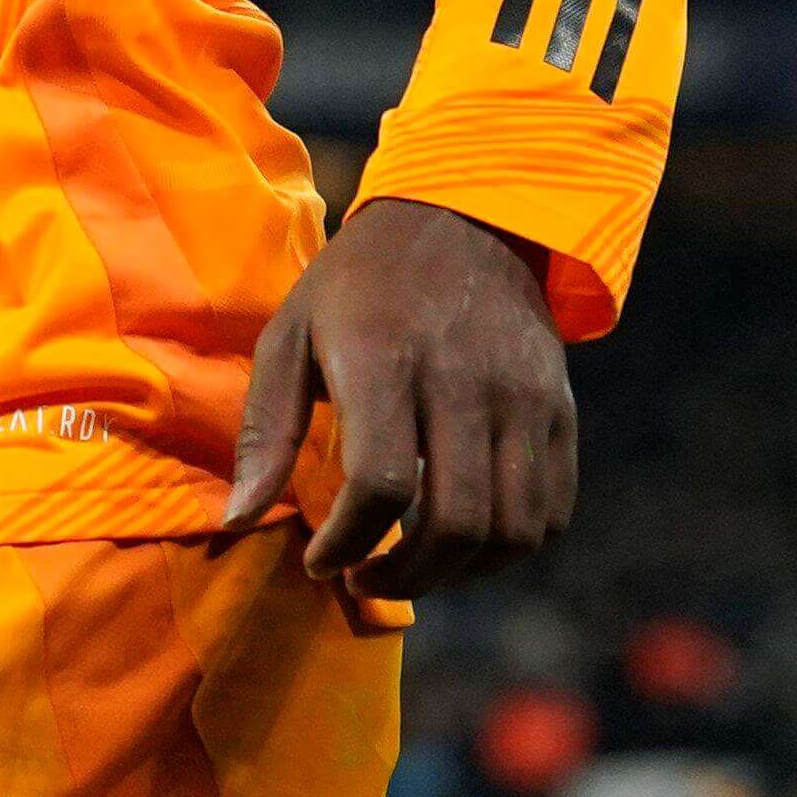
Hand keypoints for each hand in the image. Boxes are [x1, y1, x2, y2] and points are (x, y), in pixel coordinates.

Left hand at [219, 200, 573, 597]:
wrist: (466, 217)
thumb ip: (264, 430)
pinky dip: (508, 550)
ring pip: (511, 529)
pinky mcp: (559, 409)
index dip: (348, 544)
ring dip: (457, 574)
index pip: (382, 484)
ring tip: (410, 570)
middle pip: (455, 521)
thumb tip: (237, 519)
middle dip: (404, 576)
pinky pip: (551, 510)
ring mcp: (524, 397)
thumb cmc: (359, 283)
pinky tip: (462, 546)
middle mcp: (465, 380)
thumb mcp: (290, 333)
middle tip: (363, 580)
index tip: (320, 563)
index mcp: (386, 357)